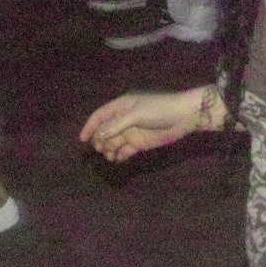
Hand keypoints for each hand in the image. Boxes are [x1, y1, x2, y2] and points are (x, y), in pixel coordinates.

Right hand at [81, 88, 211, 160]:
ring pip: (114, 142)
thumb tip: (99, 135)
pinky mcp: (140, 143)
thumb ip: (117, 125)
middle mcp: (123, 119)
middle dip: (100, 140)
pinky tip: (118, 159)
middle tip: (102, 149)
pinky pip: (125, 150)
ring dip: (109, 149)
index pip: (100, 116)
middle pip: (105, 131)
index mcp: (121, 107)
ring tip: (110, 156)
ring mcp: (131, 131)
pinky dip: (119, 155)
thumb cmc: (159, 110)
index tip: (82, 139)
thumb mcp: (136, 115)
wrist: (183, 117)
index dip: (90, 127)